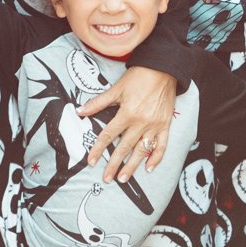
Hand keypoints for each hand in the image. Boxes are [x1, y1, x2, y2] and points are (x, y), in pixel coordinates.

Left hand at [78, 67, 175, 182]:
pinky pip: (162, 145)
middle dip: (114, 165)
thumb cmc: (139, 77)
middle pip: (124, 147)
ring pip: (142, 150)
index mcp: (127, 113)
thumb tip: (79, 111)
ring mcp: (155, 125)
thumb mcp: (116, 89)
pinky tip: (149, 168)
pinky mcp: (166, 125)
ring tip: (123, 178)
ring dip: (132, 166)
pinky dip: (156, 158)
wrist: (163, 68)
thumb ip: (98, 103)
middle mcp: (141, 122)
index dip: (98, 149)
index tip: (91, 162)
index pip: (109, 136)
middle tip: (106, 178)